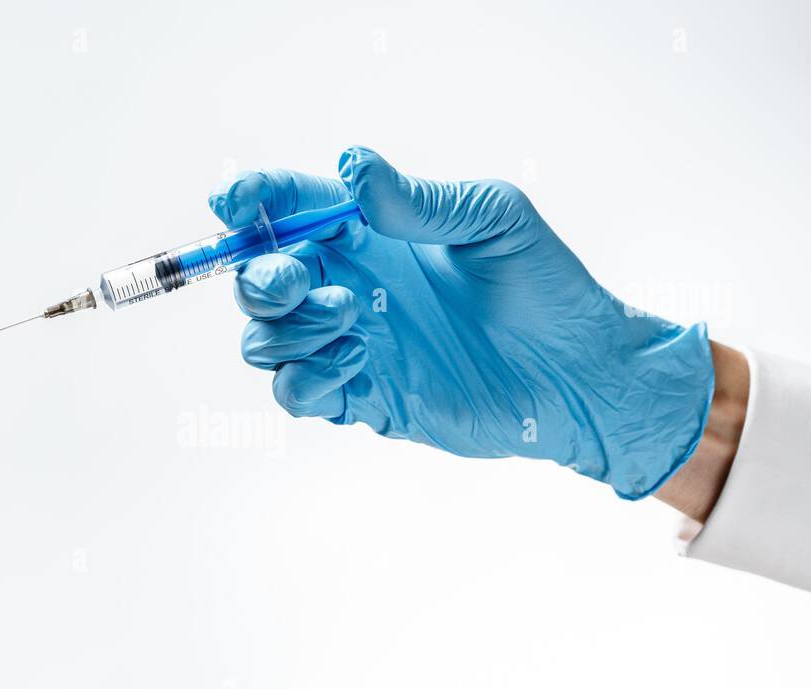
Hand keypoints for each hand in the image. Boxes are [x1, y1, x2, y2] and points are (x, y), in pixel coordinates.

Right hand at [208, 147, 714, 499]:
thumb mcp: (494, 219)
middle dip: (259, 275)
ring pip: (264, 339)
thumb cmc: (544, 285)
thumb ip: (421, 201)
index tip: (234, 204)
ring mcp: (348, 345)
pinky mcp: (360, 399)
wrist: (576, 374)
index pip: (287, 208)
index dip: (250, 201)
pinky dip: (303, 379)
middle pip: (258, 277)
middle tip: (298, 279)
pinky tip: (357, 360)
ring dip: (285, 328)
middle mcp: (346, 285)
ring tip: (350, 319)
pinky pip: (295, 393)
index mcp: (369, 232)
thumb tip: (355, 167)